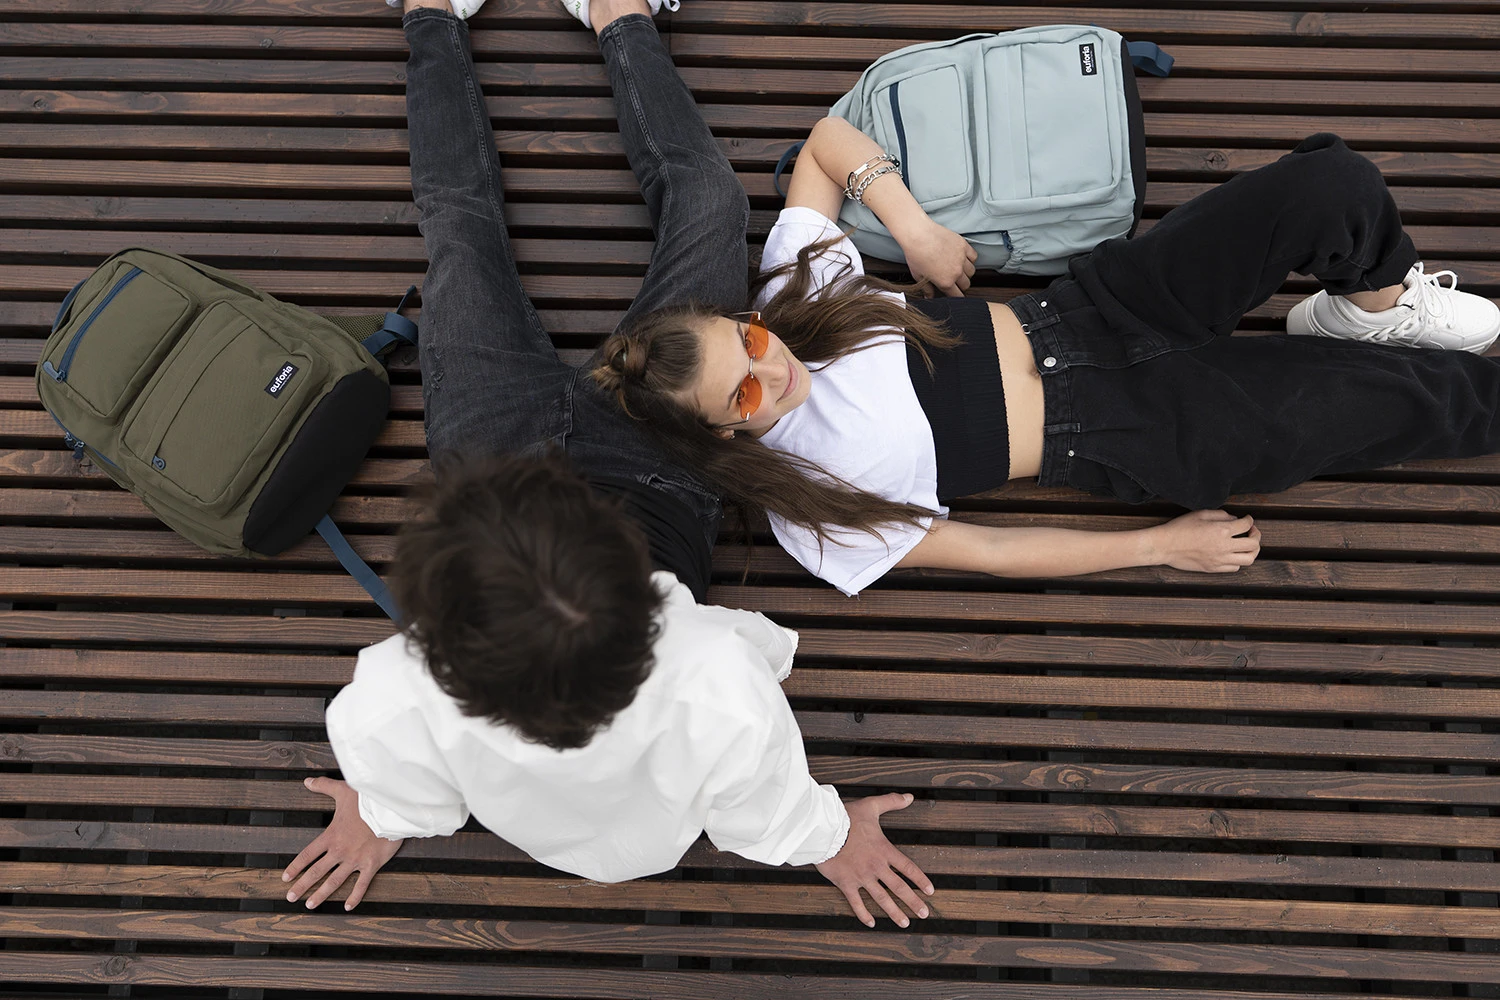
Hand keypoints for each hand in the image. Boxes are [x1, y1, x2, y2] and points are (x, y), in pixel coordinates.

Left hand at [282, 777, 403, 910]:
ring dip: (321, 894)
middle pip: (316, 872)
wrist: (391, 808)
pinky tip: (347, 907)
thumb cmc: (368, 799)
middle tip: (291, 897)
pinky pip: (361, 884)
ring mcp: (355, 860)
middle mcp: (339, 851)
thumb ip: (324, 786)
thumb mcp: (343, 790)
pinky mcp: (372, 864)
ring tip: (310, 905)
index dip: (296, 867)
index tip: (285, 878)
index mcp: (331, 836)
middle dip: (302, 886)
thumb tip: (306, 781)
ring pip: (334, 881)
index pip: (308, 855)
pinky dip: (354, 896)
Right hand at [815, 792, 934, 927]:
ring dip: (894, 912)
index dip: (920, 880)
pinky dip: (863, 914)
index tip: (930, 891)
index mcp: (884, 851)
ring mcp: (861, 877)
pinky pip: (856, 903)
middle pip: (899, 888)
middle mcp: (876, 867)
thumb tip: (909, 797)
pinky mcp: (846, 883)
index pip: (908, 868)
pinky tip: (871, 923)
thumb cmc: (847, 817)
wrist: (824, 829)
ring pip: (881, 899)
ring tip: (904, 923)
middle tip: (924, 913)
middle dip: (913, 902)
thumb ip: (891, 802)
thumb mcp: (872, 806)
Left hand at [900, 220, 976, 296]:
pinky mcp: (964, 246)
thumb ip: (927, 289)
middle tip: (955, 281)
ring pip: (971, 271)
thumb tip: (929, 298)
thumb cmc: (915, 254)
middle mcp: (956, 272)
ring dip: (966, 273)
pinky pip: (974, 256)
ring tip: (959, 269)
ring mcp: (961, 258)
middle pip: (966, 284)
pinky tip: (963, 258)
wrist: (918, 234)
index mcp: (945, 281)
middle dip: (961, 285)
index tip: (955, 294)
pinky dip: (970, 259)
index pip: (958, 295)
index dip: (956, 296)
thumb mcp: (918, 276)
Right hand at [1149, 509, 1260, 572]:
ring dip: (1252, 551)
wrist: (1165, 546)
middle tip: (1252, 532)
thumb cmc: (1180, 528)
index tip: (1247, 519)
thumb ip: (1221, 515)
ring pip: (1249, 559)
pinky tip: (1233, 554)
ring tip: (1247, 545)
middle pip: (1253, 544)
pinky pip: (1235, 567)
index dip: (1250, 520)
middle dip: (1256, 535)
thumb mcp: (1200, 514)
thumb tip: (1234, 520)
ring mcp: (1219, 560)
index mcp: (1221, 530)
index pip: (1246, 525)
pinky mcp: (1213, 569)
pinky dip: (1238, 560)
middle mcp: (1224, 546)